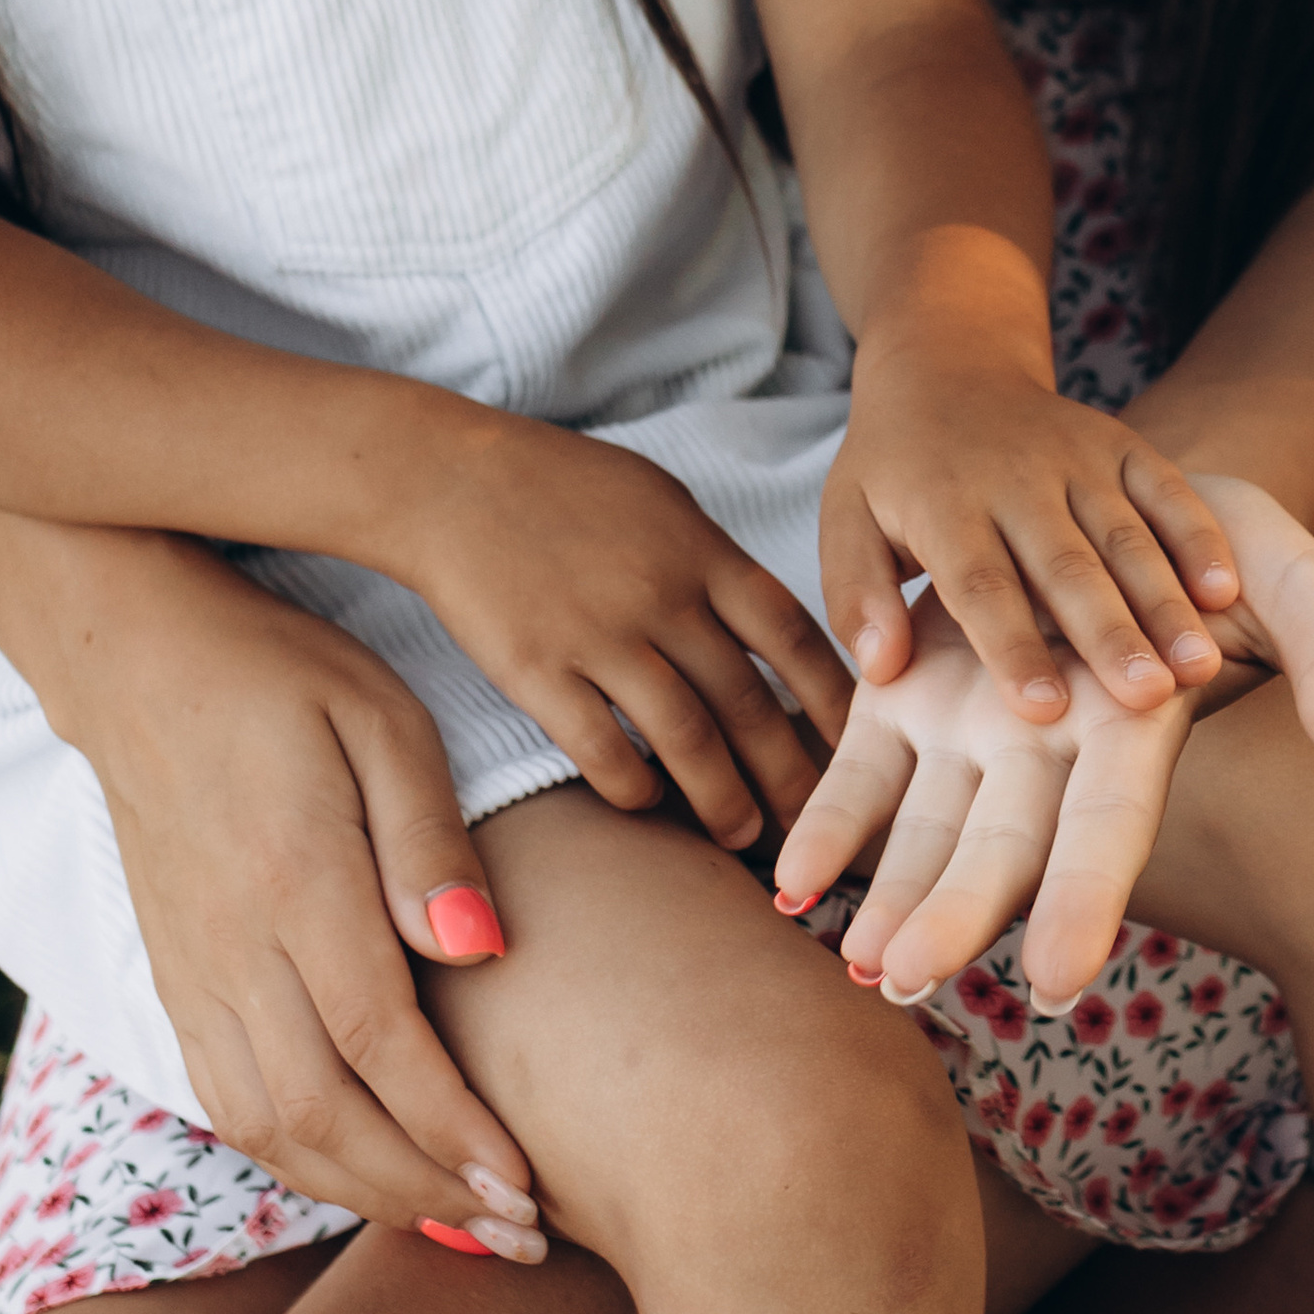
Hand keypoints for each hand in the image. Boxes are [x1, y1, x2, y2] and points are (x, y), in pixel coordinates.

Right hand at [50, 540, 549, 1254]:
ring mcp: (193, 973)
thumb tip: (481, 950)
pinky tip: (373, 1176)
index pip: (381, 1042)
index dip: (455, 1130)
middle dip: (427, 1191)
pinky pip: (230, 1104)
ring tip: (465, 1225)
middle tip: (524, 1234)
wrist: (136, 660)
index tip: (530, 1187)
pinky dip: (304, 1160)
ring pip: (271, 1128)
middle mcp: (234, 948)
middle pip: (325, 1115)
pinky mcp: (174, 981)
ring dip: (369, 1193)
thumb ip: (430, 837)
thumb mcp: (384, 716)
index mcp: (297, 881)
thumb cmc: (285, 674)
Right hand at [385, 418, 851, 850]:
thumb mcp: (664, 502)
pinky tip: (650, 806)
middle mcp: (663, 596)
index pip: (793, 639)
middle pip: (748, 702)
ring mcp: (599, 635)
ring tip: (744, 835)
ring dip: (722, 798)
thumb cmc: (565, 486)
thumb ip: (717, 566)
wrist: (453, 479)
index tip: (860, 747)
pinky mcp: (536, 670)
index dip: (833, 703)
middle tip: (816, 821)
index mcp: (703, 552)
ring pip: (685, 738)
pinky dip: (633, 787)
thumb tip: (771, 632)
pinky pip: (601, 749)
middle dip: (791, 773)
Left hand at [779, 479, 1313, 1006]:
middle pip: (1003, 849)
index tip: (1052, 984)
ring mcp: (980, 730)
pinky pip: (861, 769)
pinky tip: (789, 883)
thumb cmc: (1230, 551)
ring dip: (887, 897)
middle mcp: (1050, 755)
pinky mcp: (916, 694)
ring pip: (925, 830)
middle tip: (905, 985)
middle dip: (957, 918)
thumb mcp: (1293, 583)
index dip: (1081, 901)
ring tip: (847, 966)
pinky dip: (828, 825)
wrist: (1128, 498)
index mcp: (1134, 735)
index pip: (1109, 831)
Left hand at [821, 358, 1239, 726]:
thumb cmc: (896, 470)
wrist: (947, 365)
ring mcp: (1076, 456)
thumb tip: (882, 669)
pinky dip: (1198, 536)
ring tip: (1199, 668)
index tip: (1044, 710)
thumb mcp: (846, 520)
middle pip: (1067, 565)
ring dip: (1166, 602)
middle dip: (1110, 634)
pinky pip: (1167, 488)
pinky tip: (1226, 593)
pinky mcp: (1122, 443)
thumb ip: (854, 596)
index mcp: (943, 504)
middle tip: (1147, 699)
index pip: (981, 583)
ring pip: (1126, 535)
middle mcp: (1016, 478)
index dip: (1012, 645)